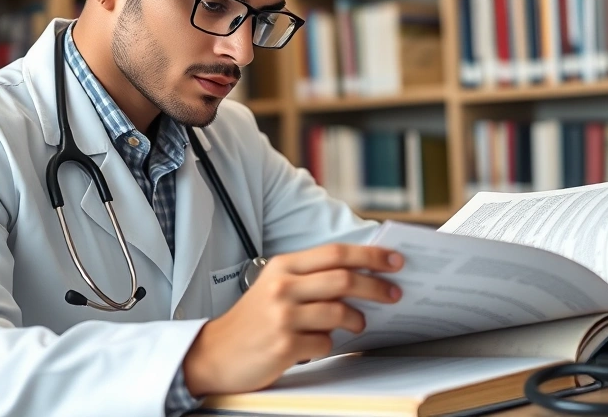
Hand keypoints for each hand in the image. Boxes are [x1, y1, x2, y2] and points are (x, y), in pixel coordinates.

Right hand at [182, 243, 403, 395]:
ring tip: (357, 323)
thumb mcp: (275, 287)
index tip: (394, 260)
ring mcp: (283, 317)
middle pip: (343, 279)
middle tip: (394, 293)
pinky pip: (325, 343)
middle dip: (376, 286)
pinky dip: (329, 345)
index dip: (369, 256)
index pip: (335, 253)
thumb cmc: (253, 320)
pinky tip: (318, 344)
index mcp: (283, 267)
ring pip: (339, 312)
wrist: (214, 353)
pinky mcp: (284, 346)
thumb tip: (359, 275)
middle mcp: (282, 287)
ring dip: (356, 319)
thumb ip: (311, 278)